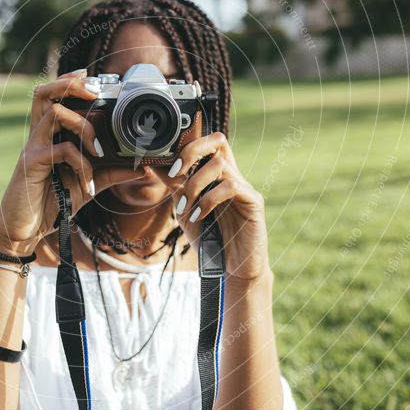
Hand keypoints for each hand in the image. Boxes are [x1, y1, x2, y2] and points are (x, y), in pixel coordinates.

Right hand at [0, 69, 147, 254]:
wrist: (24, 230)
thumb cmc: (51, 203)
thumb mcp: (87, 186)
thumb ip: (110, 174)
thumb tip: (141, 168)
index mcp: (49, 135)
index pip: (53, 95)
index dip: (71, 81)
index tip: (96, 81)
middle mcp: (38, 136)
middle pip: (44, 91)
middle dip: (71, 84)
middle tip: (95, 93)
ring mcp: (33, 147)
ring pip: (53, 112)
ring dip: (83, 126)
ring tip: (97, 149)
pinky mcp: (31, 163)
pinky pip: (62, 150)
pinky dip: (82, 166)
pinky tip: (88, 185)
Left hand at [167, 132, 269, 281]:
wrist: (230, 268)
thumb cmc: (210, 240)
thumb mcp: (186, 211)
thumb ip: (175, 188)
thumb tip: (155, 165)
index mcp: (217, 176)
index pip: (206, 143)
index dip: (185, 145)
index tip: (165, 164)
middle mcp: (233, 176)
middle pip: (218, 140)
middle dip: (192, 151)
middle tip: (175, 172)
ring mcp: (245, 187)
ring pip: (219, 165)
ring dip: (194, 185)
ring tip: (186, 207)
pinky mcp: (254, 201)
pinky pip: (231, 186)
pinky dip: (209, 200)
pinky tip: (200, 216)